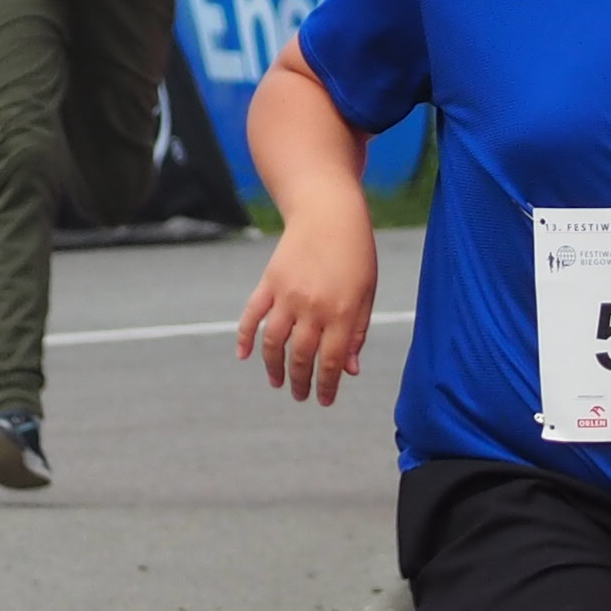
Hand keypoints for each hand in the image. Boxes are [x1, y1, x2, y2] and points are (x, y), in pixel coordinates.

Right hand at [236, 218, 377, 403]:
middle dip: (299, 382)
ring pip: (273, 342)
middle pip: (300, 356)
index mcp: (342, 312)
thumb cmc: (355, 252)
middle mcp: (312, 307)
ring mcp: (287, 294)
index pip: (330, 361)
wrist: (328, 211)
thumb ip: (357, 332)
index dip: (326, 385)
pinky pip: (252, 315)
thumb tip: (349, 370)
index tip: (323, 400)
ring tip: (277, 382)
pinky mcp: (269, 282)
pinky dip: (244, 337)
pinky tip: (244, 356)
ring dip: (273, 367)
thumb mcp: (366, 292)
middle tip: (300, 396)